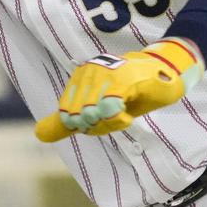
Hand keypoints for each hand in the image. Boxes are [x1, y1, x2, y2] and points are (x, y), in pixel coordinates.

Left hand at [35, 38, 203, 142]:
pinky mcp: (123, 78)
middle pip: (79, 118)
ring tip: (124, 113)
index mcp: (79, 78)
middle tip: (117, 116)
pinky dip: (118, 120)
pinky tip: (128, 116)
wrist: (167, 73)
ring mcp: (104, 73)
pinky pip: (109, 109)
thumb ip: (69, 121)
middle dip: (99, 126)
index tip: (107, 117)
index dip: (88, 126)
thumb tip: (39, 135)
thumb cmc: (134, 91)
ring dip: (110, 124)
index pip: (68, 117)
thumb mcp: (97, 109)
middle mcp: (88, 72)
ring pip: (93, 115)